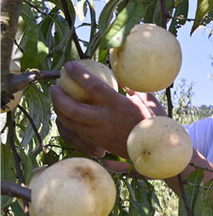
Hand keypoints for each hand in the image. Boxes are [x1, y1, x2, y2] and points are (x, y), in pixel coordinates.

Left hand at [51, 61, 167, 158]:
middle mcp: (104, 119)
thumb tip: (119, 77)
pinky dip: (69, 121)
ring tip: (57, 101)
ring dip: (59, 110)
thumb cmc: (154, 121)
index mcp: (117, 104)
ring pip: (70, 121)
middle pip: (71, 107)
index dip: (77, 74)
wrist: (154, 149)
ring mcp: (99, 132)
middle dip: (58, 96)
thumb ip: (131, 87)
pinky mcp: (97, 142)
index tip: (69, 66)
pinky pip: (77, 131)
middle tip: (54, 87)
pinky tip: (68, 115)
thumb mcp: (147, 100)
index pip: (92, 85)